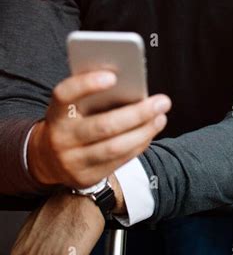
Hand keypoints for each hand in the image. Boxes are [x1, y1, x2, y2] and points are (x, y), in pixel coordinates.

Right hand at [28, 70, 170, 188]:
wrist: (47, 158)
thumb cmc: (71, 121)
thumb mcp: (73, 106)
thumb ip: (93, 96)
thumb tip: (131, 86)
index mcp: (56, 113)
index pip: (65, 95)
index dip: (87, 84)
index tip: (113, 76)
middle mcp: (61, 138)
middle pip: (103, 126)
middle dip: (137, 113)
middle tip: (162, 102)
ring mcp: (72, 161)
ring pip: (115, 148)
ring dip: (144, 132)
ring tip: (160, 117)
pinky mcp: (85, 178)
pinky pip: (118, 162)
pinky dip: (138, 145)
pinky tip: (149, 133)